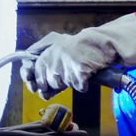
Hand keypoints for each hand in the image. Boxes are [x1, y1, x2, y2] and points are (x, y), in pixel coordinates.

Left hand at [19, 13, 135, 98]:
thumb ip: (47, 68)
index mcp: (48, 50)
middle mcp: (54, 55)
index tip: (37, 87)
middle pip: (48, 81)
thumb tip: (40, 91)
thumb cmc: (82, 50)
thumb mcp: (60, 53)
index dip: (35, 80)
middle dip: (56, 83)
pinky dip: (83, 84)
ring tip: (78, 70)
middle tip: (67, 75)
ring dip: (71, 82)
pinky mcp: (79, 70)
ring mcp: (66, 62)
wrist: (102, 43)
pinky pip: (78, 86)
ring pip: (62, 84)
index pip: (33, 69)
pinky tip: (86, 74)